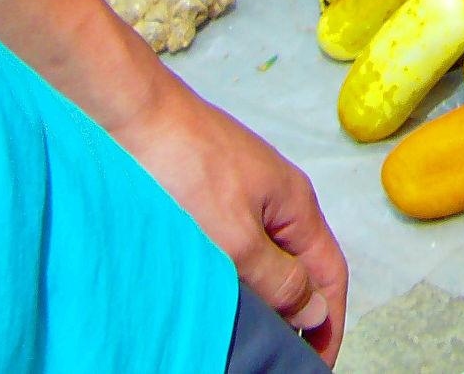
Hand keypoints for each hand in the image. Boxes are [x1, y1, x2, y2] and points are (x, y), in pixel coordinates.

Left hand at [114, 86, 347, 360]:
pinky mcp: (210, 190)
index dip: (330, 321)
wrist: (132, 114)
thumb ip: (278, 278)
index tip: (314, 365)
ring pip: (266, 254)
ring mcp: (243, 191)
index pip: (330, 272)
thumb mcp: (236, 238)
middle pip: (302, 265)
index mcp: (296, 204)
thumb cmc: (185, 167)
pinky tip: (213, 290)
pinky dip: (235, 273)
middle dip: (298, 313)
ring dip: (264, 294)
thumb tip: (316, 308)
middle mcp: (277, 196)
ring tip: (246, 332)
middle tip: (278, 355)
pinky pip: (237, 242)